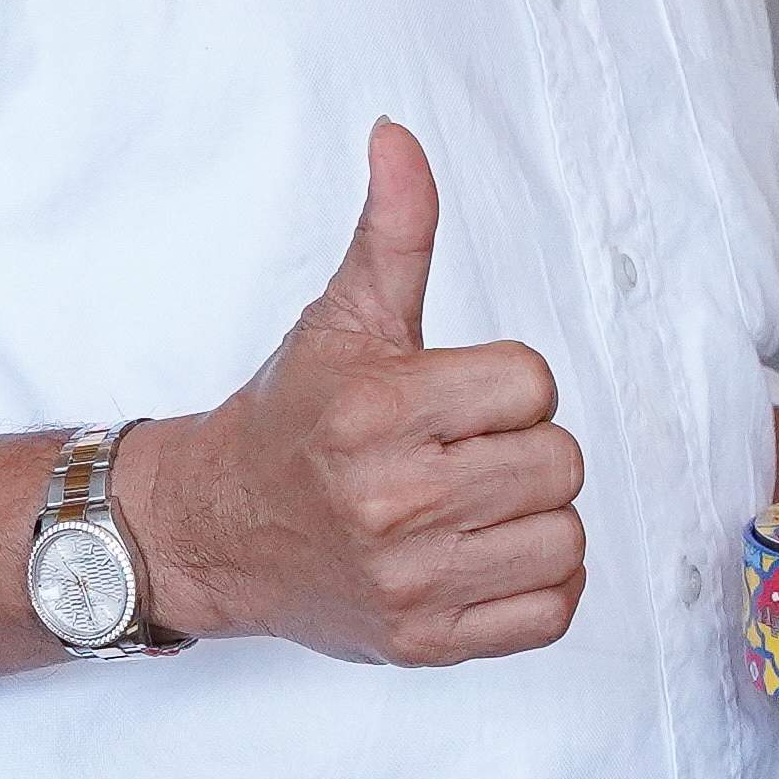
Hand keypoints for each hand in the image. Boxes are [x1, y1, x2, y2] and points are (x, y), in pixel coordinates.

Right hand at [129, 121, 587, 665]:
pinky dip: (539, 586)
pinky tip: (490, 554)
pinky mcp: (423, 643)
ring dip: (536, 518)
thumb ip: (394, 229)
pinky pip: (549, 613)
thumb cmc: (291, 418)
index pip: (533, 384)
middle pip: (560, 461)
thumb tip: (399, 136)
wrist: (213, 530)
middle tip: (466, 451)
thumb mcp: (343, 316)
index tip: (458, 397)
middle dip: (523, 447)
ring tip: (476, 504)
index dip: (508, 385)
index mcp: (379, 411)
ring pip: (565, 537)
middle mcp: (394, 502)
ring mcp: (410, 581)